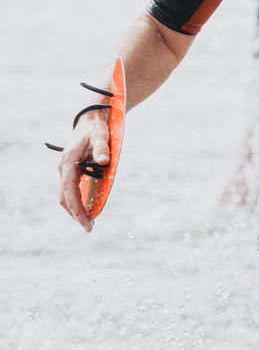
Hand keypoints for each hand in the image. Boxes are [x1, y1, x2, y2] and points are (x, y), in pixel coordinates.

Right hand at [57, 112, 110, 231]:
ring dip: (75, 210)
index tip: (85, 221)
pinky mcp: (71, 172)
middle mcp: (63, 168)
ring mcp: (65, 170)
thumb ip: (102, 147)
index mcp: (68, 161)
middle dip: (76, 214)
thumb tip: (103, 161)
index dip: (76, 207)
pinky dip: (76, 202)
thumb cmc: (96, 128)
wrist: (89, 121)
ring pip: (66, 195)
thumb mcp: (101, 135)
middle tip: (89, 228)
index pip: (69, 190)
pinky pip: (70, 191)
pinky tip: (86, 210)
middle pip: (65, 197)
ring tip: (88, 223)